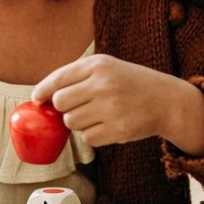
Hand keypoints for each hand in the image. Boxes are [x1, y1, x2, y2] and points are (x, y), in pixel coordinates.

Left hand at [31, 54, 203, 154]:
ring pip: (71, 123)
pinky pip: (87, 138)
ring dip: (79, 122)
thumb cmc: (130, 83)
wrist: (166, 100)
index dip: (43, 91)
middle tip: (78, 107)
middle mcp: (104, 84)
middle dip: (63, 108)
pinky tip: (107, 125)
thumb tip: (40, 96)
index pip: (58, 79)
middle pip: (60, 103)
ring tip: (97, 115)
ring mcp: (111, 108)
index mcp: (99, 65)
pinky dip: (92, 135)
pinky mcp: (118, 130)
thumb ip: (76, 77)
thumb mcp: (107, 67)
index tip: (37, 99)